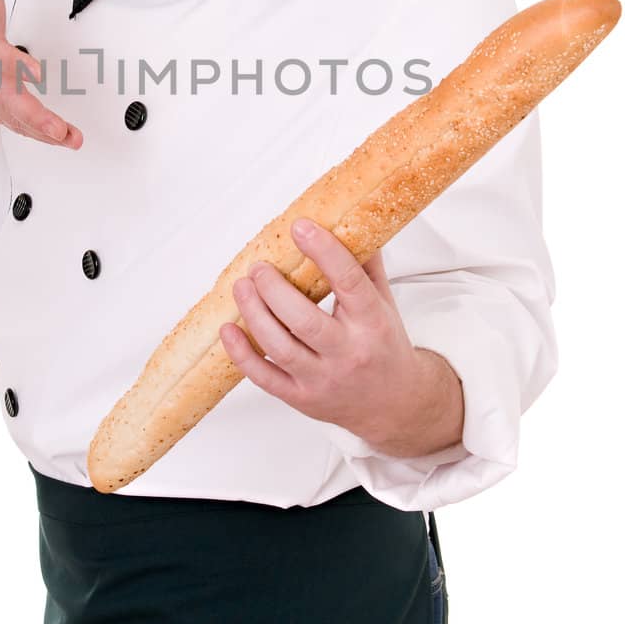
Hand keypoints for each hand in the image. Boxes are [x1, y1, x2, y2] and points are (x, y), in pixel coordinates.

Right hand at [0, 0, 82, 148]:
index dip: (13, 64)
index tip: (36, 72)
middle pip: (5, 98)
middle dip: (32, 114)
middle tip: (58, 127)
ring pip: (14, 119)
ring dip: (43, 131)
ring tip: (70, 137)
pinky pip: (19, 127)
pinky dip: (42, 136)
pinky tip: (64, 139)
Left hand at [219, 218, 459, 452]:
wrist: (396, 405)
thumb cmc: (385, 347)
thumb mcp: (385, 302)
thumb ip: (366, 263)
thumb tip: (350, 218)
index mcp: (373, 324)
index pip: (349, 282)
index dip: (324, 252)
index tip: (300, 227)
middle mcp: (348, 353)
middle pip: (304, 320)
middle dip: (274, 290)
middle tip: (259, 266)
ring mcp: (323, 379)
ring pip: (280, 347)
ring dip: (254, 314)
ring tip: (241, 287)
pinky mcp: (302, 399)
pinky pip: (265, 378)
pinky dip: (241, 354)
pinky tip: (228, 329)